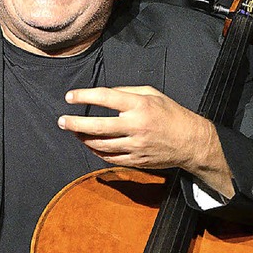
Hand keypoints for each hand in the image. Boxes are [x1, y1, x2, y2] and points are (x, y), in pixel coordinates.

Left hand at [57, 86, 233, 196]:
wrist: (190, 142)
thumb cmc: (170, 114)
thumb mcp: (152, 94)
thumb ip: (127, 91)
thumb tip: (103, 94)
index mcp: (139, 105)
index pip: (105, 98)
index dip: (84, 96)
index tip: (69, 97)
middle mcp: (135, 126)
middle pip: (97, 126)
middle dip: (75, 124)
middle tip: (62, 121)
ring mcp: (135, 146)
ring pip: (100, 145)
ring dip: (83, 139)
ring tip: (74, 132)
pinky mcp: (136, 160)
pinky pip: (109, 157)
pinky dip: (96, 151)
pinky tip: (90, 145)